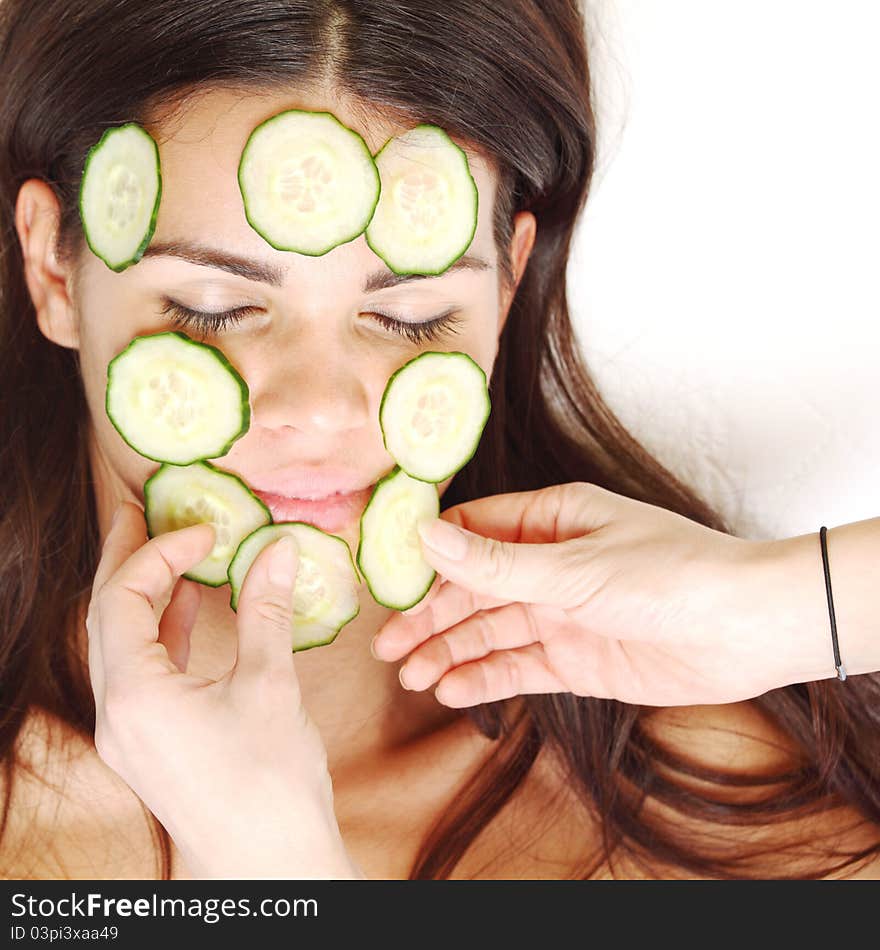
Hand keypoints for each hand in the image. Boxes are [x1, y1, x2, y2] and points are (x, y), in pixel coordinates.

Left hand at [86, 502, 362, 878]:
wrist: (271, 864)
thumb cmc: (271, 782)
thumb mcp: (270, 685)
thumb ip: (266, 610)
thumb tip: (279, 550)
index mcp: (135, 696)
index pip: (123, 601)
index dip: (159, 554)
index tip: (203, 532)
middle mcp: (117, 715)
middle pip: (106, 620)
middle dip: (125, 562)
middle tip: (138, 513)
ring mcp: (129, 734)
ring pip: (121, 647)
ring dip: (144, 597)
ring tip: (169, 555)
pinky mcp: (150, 745)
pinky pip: (141, 675)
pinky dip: (162, 636)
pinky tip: (190, 612)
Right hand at [371, 482, 823, 706]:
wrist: (742, 630)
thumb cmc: (668, 575)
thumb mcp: (572, 568)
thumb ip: (495, 563)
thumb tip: (424, 536)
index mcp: (551, 520)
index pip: (472, 532)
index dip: (428, 556)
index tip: (386, 580)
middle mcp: (551, 564)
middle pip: (474, 589)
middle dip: (430, 616)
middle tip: (387, 645)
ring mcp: (563, 613)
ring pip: (491, 631)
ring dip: (450, 651)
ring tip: (410, 675)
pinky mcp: (577, 658)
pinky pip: (519, 667)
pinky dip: (485, 678)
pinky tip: (451, 689)